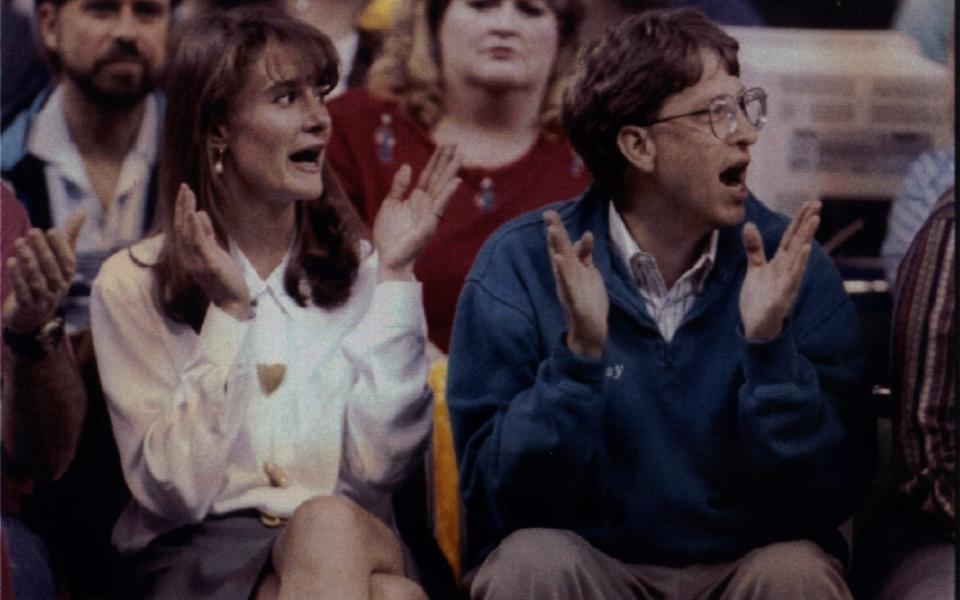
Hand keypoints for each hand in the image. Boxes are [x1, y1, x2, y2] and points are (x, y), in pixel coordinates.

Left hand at [3, 209, 85, 334]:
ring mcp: (43, 299)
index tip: (51, 230)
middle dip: (43, 250)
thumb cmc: (49, 279)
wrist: (34, 316)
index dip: (60, 247)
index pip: (67, 261)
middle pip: (52, 268)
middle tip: (32, 231)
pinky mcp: (27, 306)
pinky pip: (23, 291)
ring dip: (28, 260)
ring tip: (19, 243)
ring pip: (37, 279)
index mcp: (68, 275)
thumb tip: (83, 210)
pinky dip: (17, 277)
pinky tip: (10, 262)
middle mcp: (58, 288)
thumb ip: (70, 235)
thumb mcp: (60, 259)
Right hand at [174, 183, 251, 319]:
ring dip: (186, 211)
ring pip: (187, 232)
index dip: (181, 209)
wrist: (232, 302)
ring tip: (187, 193)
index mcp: (190, 254)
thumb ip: (207, 234)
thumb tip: (199, 214)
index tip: (184, 192)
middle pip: (181, 227)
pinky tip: (194, 213)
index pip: (182, 228)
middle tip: (184, 187)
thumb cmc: (224, 278)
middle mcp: (189, 257)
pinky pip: (199, 243)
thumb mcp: (215, 251)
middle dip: (181, 206)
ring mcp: (197, 261)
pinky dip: (195, 226)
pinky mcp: (209, 264)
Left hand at [373, 144, 461, 281]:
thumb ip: (399, 186)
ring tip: (460, 156)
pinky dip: (448, 193)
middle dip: (447, 160)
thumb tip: (408, 166)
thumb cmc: (389, 234)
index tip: (444, 144)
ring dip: (452, 172)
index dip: (435, 159)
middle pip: (439, 177)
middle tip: (456, 143)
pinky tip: (456, 181)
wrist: (388, 257)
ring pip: (442, 188)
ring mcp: (430, 213)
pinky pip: (441, 206)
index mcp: (417, 198)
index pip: (428, 174)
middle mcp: (426, 203)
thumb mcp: (390, 204)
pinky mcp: (431, 223)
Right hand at [543, 210, 607, 357]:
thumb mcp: (589, 275)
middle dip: (555, 232)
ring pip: (561, 265)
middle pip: (559, 250)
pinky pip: (568, 285)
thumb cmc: (588, 303)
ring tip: (552, 230)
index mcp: (570, 270)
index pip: (562, 246)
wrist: (589, 333)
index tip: (550, 212)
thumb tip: (581, 237)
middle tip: (548, 214)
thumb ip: (584, 257)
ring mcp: (568, 289)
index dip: (556, 229)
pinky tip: (559, 260)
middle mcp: (566, 277)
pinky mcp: (574, 302)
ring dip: (557, 247)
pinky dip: (563, 272)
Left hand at [739, 200, 820, 340]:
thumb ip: (754, 248)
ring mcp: (787, 281)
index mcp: (780, 262)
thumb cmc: (759, 297)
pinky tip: (804, 250)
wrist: (756, 326)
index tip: (809, 202)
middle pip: (798, 242)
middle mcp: (787, 269)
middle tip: (818, 203)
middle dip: (807, 223)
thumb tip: (750, 224)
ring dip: (806, 237)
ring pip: (798, 256)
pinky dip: (799, 264)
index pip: (791, 237)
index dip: (799, 219)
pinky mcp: (783, 295)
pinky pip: (793, 277)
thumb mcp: (755, 269)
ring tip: (814, 219)